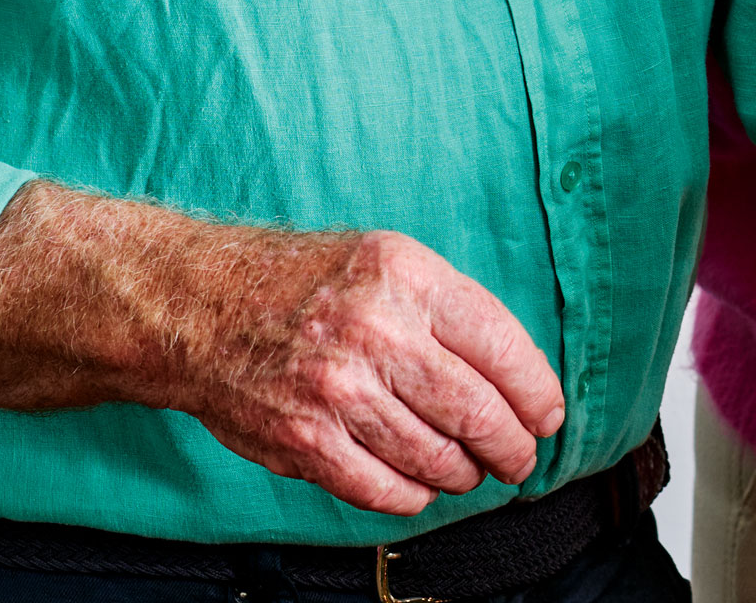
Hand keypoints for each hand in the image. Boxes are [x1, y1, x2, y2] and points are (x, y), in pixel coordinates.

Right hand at [0, 183, 564, 516]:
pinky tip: (422, 485)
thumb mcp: (391, 260)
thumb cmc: (312, 281)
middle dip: (513, 444)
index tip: (549, 413)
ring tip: (474, 470)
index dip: (536, 389)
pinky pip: (382, 489)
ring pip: (435, 457)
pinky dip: (413, 495)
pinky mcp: (305, 441)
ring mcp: (338, 390)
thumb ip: (451, 309)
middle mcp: (377, 332)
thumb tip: (517, 372)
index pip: (500, 345)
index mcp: (409, 277)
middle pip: (475, 410)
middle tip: (523, 457)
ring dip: (466, 473)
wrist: (206, 306)